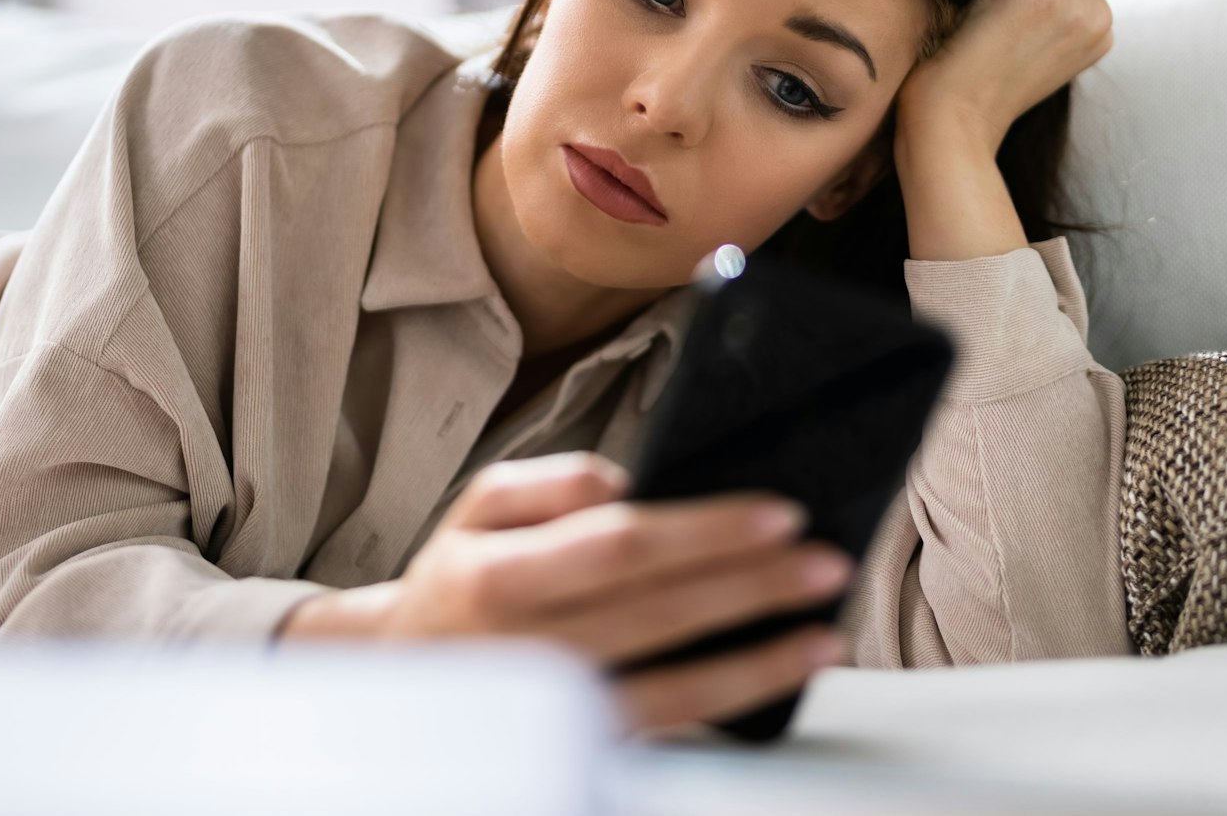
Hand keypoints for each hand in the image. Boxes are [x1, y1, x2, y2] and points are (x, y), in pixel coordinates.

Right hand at [278, 451, 853, 737]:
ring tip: (822, 636)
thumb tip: (622, 481)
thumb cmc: (458, 582)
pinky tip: (774, 676)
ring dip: (757, 662)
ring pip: (670, 691)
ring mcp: (554, 710)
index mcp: (498, 576)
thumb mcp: (475, 509)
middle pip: (659, 613)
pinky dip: (727, 703)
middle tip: (825, 562)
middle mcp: (528, 648)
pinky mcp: (578, 746)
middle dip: (751, 588)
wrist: (401, 675)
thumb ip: (547, 482)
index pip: (620, 544)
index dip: (704, 532)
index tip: (775, 515)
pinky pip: (664, 727)